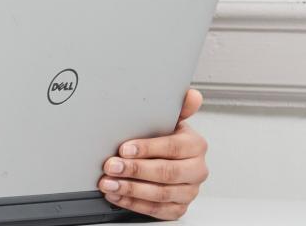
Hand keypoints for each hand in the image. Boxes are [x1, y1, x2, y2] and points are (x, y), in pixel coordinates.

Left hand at [97, 88, 207, 220]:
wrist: (171, 158)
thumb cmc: (168, 137)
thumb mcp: (172, 119)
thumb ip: (179, 107)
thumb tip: (191, 95)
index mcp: (195, 145)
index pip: (172, 147)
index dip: (147, 149)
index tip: (124, 149)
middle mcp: (196, 169)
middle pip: (166, 173)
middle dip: (135, 170)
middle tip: (111, 166)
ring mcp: (189, 191)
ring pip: (161, 194)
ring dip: (131, 189)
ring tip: (109, 183)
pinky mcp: (179, 207)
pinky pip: (157, 211)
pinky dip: (134, 204)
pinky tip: (117, 195)